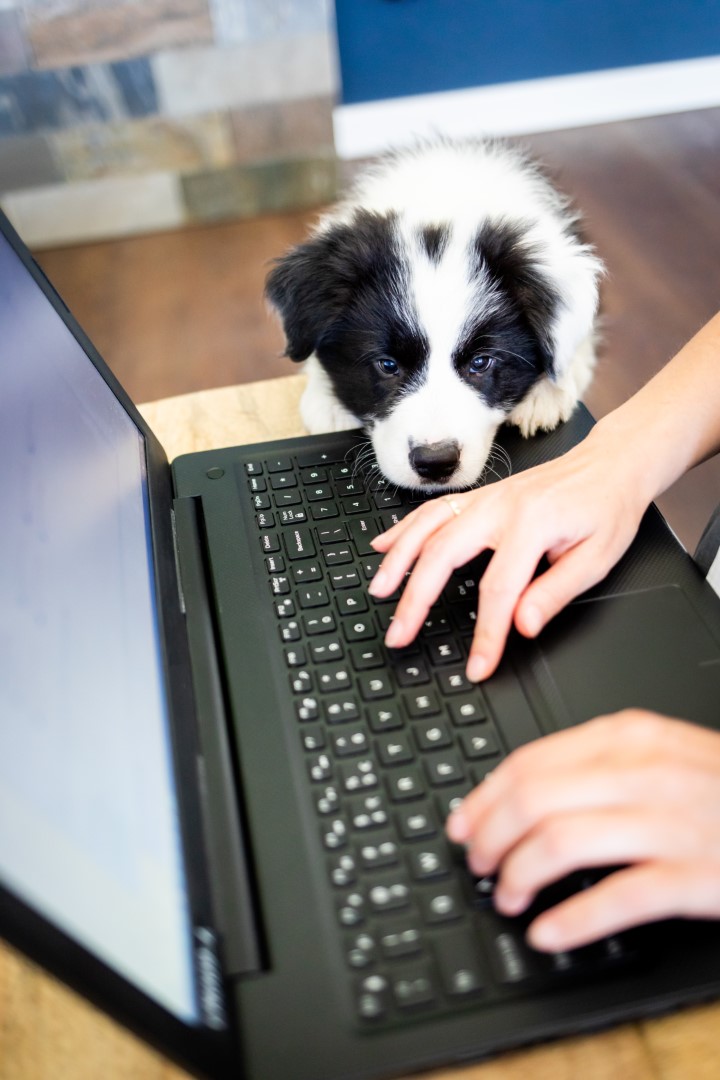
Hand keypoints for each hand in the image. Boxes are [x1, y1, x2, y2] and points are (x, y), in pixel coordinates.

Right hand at [369, 425, 649, 680]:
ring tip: (379, 591)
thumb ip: (555, 592)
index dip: (486, 634)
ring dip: (398, 560)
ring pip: (427, 527)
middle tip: (399, 634)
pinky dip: (404, 528)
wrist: (612, 464)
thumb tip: (522, 626)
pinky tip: (383, 545)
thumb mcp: (597, 558)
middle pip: (442, 554)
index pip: (498, 591)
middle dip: (416, 599)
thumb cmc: (607, 509)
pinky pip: (433, 510)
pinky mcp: (481, 496)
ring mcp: (486, 498)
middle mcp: (501, 507)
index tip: (477, 666)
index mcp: (532, 524)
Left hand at [446, 711, 719, 950]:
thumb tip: (517, 792)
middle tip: (477, 863)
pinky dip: (571, 919)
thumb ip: (594, 762)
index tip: (463, 824)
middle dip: (489, 837)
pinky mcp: (696, 875)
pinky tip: (548, 931)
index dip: (483, 798)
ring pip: (561, 842)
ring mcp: (671, 822)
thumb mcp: (658, 752)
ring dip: (518, 875)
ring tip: (507, 896)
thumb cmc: (719, 788)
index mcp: (629, 735)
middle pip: (533, 799)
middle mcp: (645, 771)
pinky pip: (617, 898)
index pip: (529, 761)